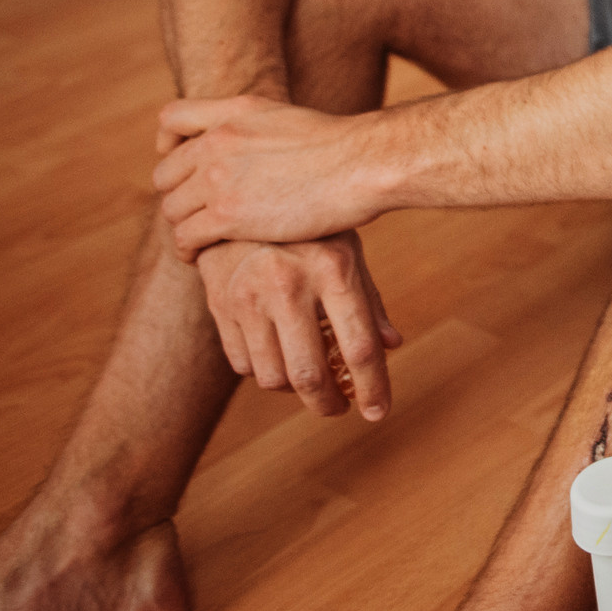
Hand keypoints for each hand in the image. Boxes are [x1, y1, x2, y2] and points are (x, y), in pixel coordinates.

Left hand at [155, 95, 389, 256]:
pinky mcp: (227, 215)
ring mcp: (218, 178)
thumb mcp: (290, 117)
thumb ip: (257, 127)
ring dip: (183, 226)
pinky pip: (184, 237)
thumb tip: (254, 145)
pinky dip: (187, 250)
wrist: (363, 164)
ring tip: (200, 241)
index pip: (170, 120)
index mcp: (233, 114)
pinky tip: (201, 256)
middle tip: (199, 214)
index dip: (167, 144)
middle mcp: (217, 141)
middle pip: (166, 174)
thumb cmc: (342, 148)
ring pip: (172, 209)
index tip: (185, 165)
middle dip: (178, 195)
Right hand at [193, 233, 402, 418]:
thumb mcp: (347, 250)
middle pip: (310, 375)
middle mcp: (289, 284)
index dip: (373, 388)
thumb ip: (369, 299)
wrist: (241, 197)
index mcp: (333, 269)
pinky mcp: (220, 305)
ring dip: (294, 390)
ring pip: (272, 377)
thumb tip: (392, 345)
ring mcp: (249, 296)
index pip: (359, 347)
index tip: (377, 413)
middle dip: (328, 405)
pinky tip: (278, 354)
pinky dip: (264, 371)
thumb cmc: (309, 231)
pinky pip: (243, 365)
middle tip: (339, 408)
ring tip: (310, 378)